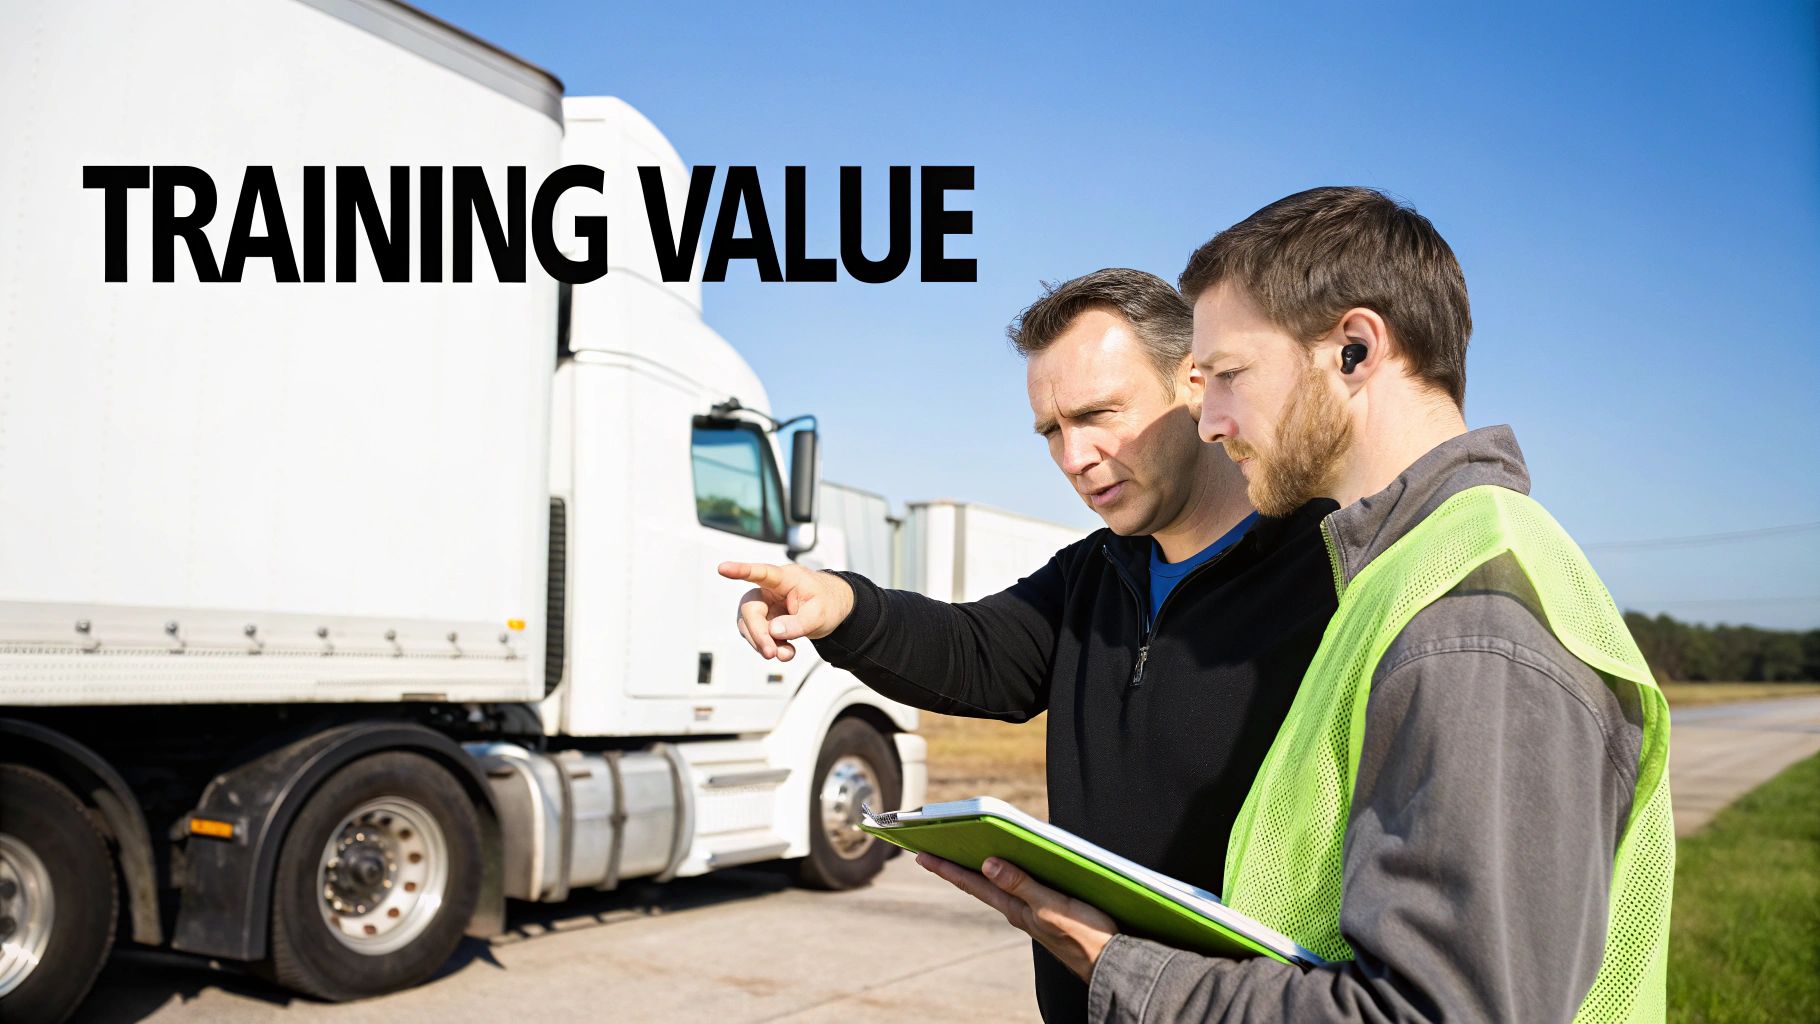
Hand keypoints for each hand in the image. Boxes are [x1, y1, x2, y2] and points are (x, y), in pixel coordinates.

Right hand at [718, 561, 855, 661]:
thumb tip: (773, 631)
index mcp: (785, 579)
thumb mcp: (820, 615)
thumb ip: (797, 624)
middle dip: (758, 634)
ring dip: (763, 644)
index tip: (723, 568)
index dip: (741, 571)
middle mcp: (769, 591)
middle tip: (771, 653)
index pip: (761, 573)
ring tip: (786, 654)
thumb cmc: (827, 602)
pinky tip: (786, 652)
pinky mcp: (765, 621)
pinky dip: (770, 647)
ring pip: (750, 626)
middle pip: (751, 609)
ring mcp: (765, 606)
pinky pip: (758, 636)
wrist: (834, 610)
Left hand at [915, 853, 1118, 981]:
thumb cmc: (1085, 936)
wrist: (1111, 963)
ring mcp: (1031, 914)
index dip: (947, 868)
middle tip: (931, 854)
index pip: (972, 883)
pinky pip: (1016, 892)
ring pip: (996, 889)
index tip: (921, 855)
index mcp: (1015, 908)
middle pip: (979, 885)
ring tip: (959, 859)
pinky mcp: (1046, 914)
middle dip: (954, 868)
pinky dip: (1004, 879)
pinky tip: (1006, 872)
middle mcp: (1018, 911)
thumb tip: (987, 864)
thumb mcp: (1051, 906)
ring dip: (976, 873)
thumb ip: (1021, 884)